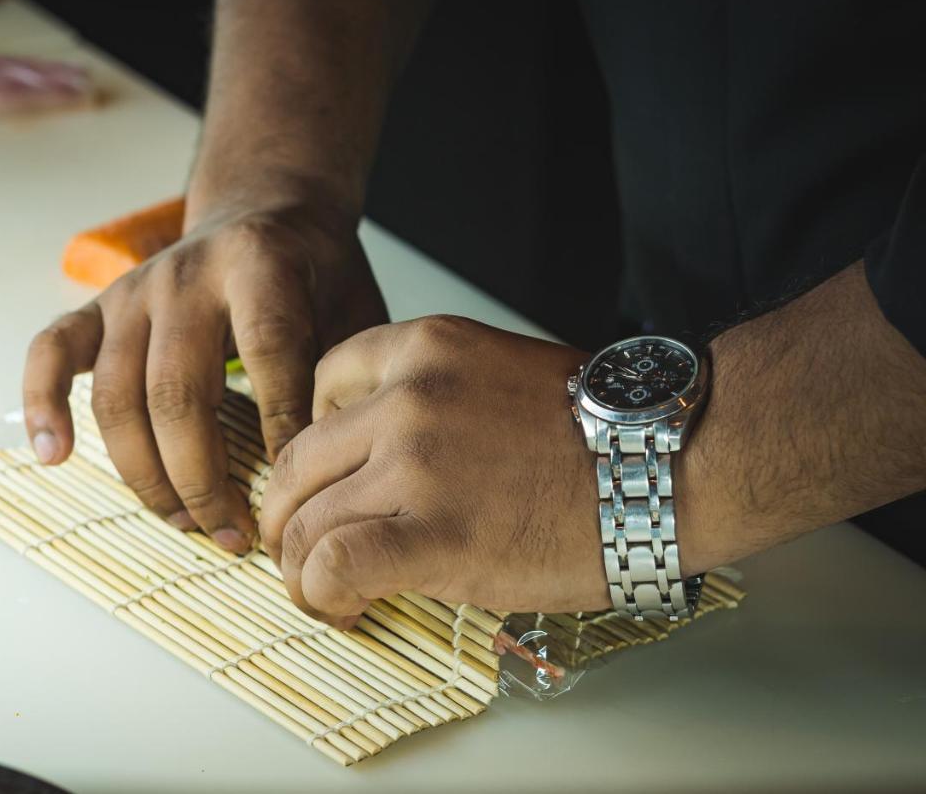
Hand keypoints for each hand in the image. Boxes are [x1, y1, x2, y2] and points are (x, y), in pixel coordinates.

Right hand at [23, 199, 386, 552]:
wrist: (266, 210)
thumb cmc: (316, 276)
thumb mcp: (355, 309)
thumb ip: (344, 375)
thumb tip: (325, 467)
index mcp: (259, 265)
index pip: (265, 354)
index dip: (278, 427)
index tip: (292, 489)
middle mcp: (187, 274)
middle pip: (176, 392)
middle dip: (201, 478)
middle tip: (233, 533)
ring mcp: (134, 290)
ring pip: (117, 395)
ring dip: (145, 473)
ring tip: (184, 523)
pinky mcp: (98, 305)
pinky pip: (51, 352)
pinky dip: (42, 404)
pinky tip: (54, 456)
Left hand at [260, 315, 608, 626]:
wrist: (671, 466)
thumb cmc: (600, 433)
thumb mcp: (496, 376)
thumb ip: (430, 402)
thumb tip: (380, 462)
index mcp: (424, 350)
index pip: (321, 386)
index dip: (316, 448)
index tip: (327, 482)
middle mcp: (408, 398)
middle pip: (296, 461)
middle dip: (287, 515)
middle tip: (299, 549)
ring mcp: (416, 463)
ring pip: (304, 520)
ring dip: (299, 567)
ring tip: (319, 593)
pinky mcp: (434, 533)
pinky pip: (336, 564)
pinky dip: (321, 594)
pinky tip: (341, 608)